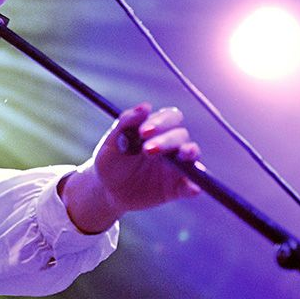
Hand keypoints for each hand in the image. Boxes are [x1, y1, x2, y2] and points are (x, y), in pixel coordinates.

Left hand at [62, 103, 201, 232]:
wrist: (105, 191)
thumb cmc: (110, 162)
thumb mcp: (111, 143)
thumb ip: (126, 123)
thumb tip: (145, 106)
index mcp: (156, 130)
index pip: (169, 117)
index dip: (160, 122)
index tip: (143, 132)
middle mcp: (170, 146)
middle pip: (180, 135)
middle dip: (166, 140)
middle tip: (147, 150)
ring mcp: (176, 166)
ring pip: (191, 155)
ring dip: (189, 152)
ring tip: (183, 154)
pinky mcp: (177, 188)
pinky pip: (190, 186)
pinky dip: (193, 186)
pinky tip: (192, 188)